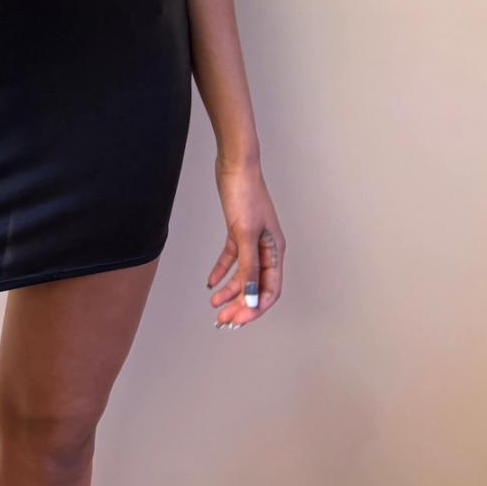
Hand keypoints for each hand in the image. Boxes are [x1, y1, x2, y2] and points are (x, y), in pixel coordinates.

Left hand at [207, 158, 284, 328]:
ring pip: (243, 274)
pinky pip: (232, 258)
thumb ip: (249, 268)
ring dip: (230, 291)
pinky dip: (222, 271)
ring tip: (215, 306)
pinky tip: (210, 282)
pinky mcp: (238, 231)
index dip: (255, 308)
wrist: (235, 165)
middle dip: (240, 304)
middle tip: (223, 320)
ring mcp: (252, 240)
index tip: (238, 320)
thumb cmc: (245, 194)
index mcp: (275, 250)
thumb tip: (252, 298)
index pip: (270, 290)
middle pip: (255, 285)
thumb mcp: (245, 234)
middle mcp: (266, 248)